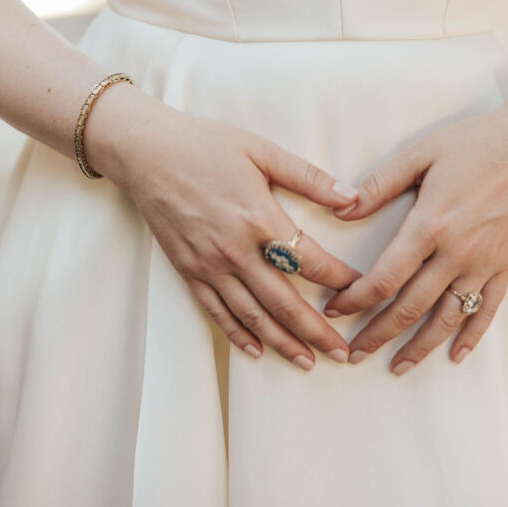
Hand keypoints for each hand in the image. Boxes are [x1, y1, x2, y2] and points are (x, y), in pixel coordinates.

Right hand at [85, 91, 361, 370]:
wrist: (146, 152)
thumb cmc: (206, 145)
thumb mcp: (262, 151)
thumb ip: (309, 177)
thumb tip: (353, 197)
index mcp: (259, 217)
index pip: (309, 260)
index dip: (339, 279)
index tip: (360, 289)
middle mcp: (234, 250)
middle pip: (284, 301)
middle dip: (317, 330)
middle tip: (343, 352)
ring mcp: (208, 265)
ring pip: (252, 316)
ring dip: (283, 342)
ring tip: (307, 361)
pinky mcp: (187, 271)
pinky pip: (216, 312)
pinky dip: (238, 335)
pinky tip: (257, 351)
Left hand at [323, 85, 507, 373]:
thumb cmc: (475, 143)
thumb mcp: (421, 153)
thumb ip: (379, 184)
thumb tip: (341, 208)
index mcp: (431, 224)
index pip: (385, 277)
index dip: (356, 300)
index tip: (335, 310)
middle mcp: (457, 252)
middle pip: (410, 307)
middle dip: (378, 334)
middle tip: (353, 354)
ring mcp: (484, 263)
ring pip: (447, 318)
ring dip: (419, 347)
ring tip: (396, 367)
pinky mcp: (506, 265)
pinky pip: (487, 311)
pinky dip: (471, 337)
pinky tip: (456, 356)